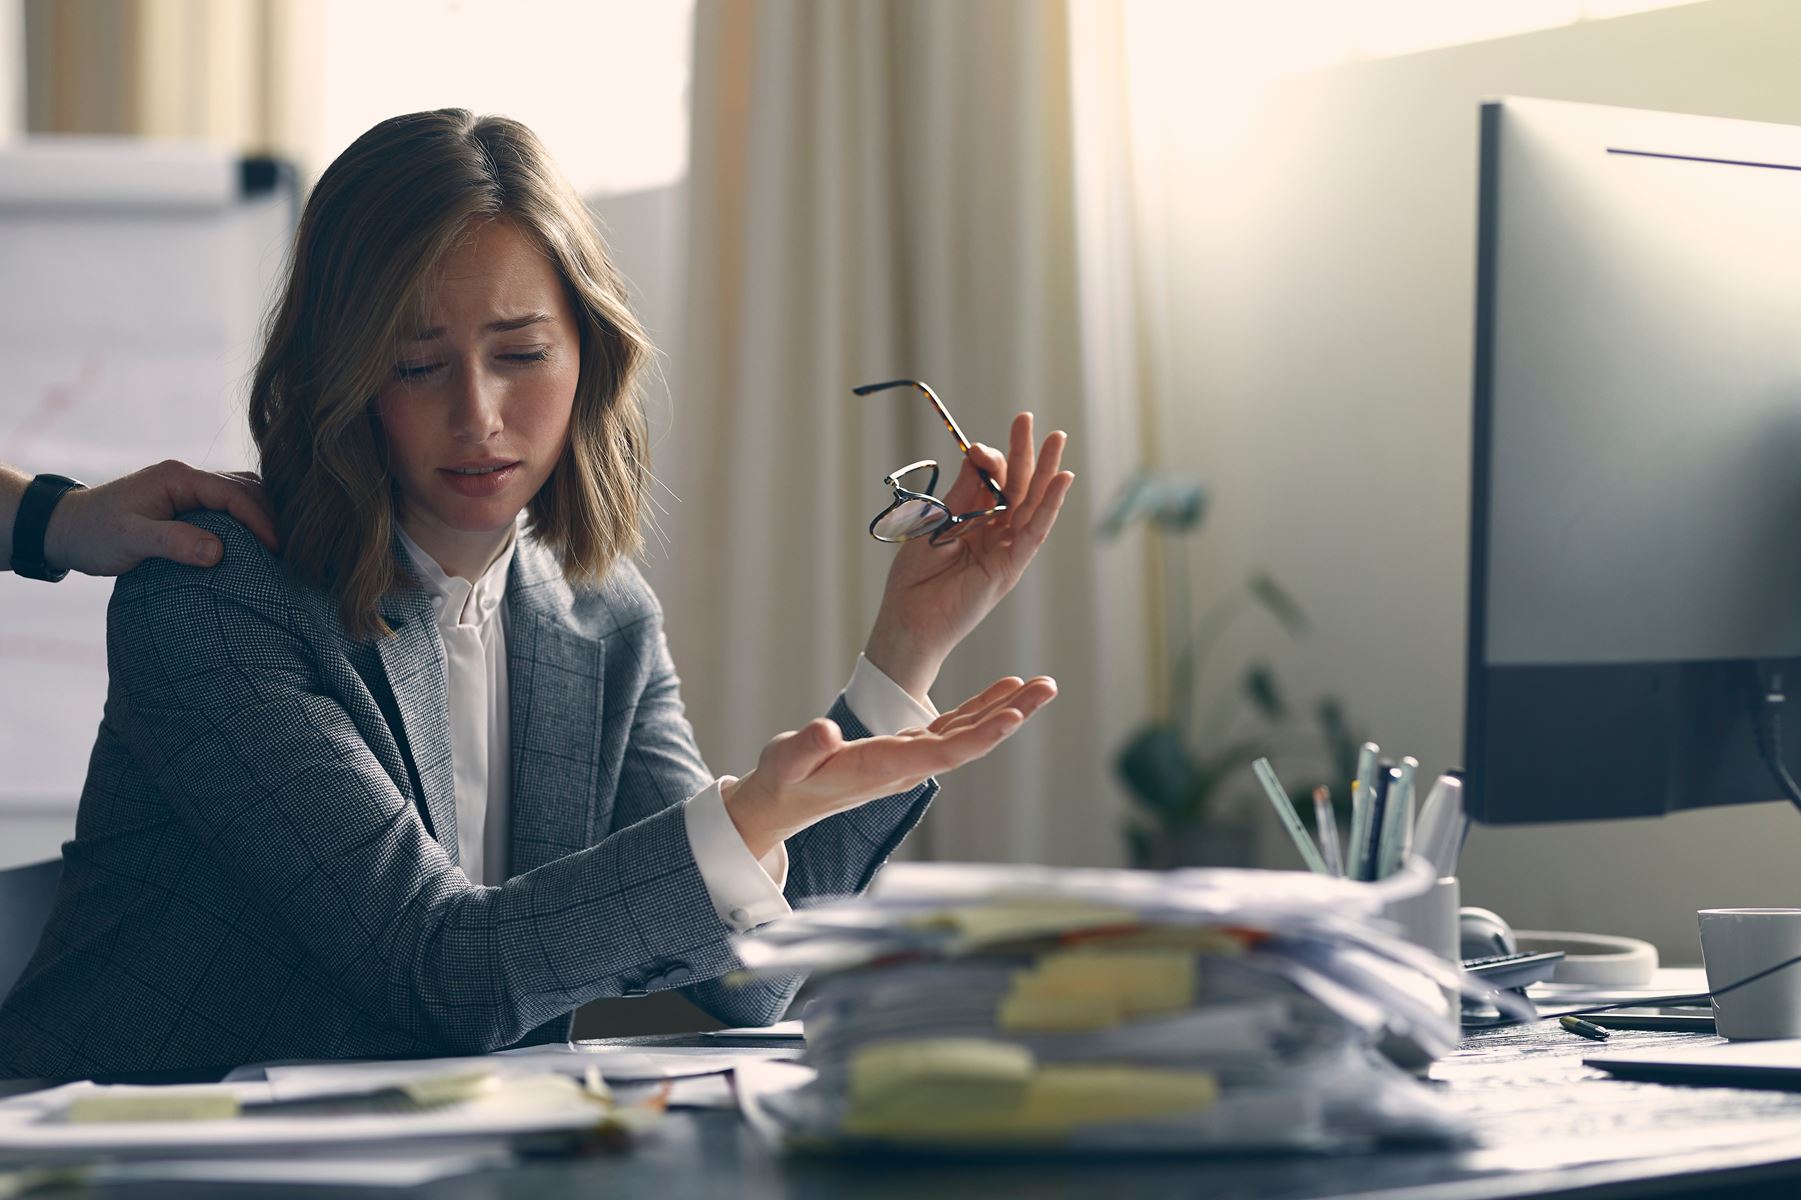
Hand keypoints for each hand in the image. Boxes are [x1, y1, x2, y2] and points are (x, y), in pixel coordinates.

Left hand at [43, 460, 279, 576]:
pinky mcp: (187, 503)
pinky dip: (249, 520)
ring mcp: (188, 488)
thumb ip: (173, 542)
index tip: (278, 549)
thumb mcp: (130, 540)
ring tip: (282, 546)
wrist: (64, 529)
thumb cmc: (94, 534)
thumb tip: (219, 552)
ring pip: (241, 494)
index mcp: (178, 478)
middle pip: (246, 488)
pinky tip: (260, 541)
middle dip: (271, 515)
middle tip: (291, 549)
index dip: (260, 520)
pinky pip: (229, 505)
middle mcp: (187, 477)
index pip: (233, 493)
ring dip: (263, 516)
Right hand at [722, 675, 1057, 858]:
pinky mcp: (907, 747)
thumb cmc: (782, 780)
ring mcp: (911, 757)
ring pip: (969, 732)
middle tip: (1048, 688)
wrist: (783, 801)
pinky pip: (954, 726)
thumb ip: (803, 747)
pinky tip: (1006, 689)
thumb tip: (825, 730)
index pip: (943, 752)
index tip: (1014, 717)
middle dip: (1011, 715)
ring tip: (1041, 685)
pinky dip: (982, 707)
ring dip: (1007, 709)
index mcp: (884, 767)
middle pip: (970, 741)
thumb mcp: (784, 762)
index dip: (981, 735)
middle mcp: (907, 765)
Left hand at [863, 412, 1074, 699]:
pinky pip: (1035, 531)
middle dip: (1025, 452)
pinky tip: (1062, 480)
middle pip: (1017, 486)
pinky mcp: (1011, 566)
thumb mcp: (935, 522)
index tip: (978, 448)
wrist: (909, 619)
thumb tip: (979, 450)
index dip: (989, 459)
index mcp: (972, 520)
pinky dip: (1050, 505)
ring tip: (1058, 439)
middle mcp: (994, 532)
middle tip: (1027, 418)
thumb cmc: (914, 577)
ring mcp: (1006, 549)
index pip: (991, 480)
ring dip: (1046, 471)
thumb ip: (961, 491)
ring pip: (1032, 504)